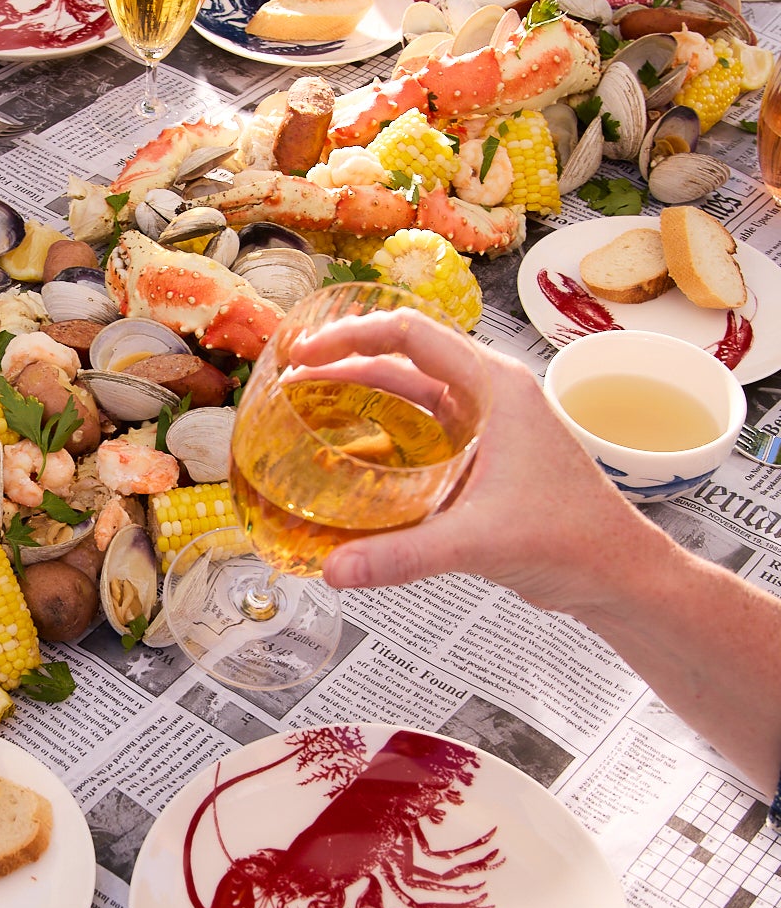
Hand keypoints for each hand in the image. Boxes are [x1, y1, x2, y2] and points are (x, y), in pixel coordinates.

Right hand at [321, 345, 651, 616]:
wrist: (618, 573)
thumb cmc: (574, 539)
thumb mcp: (480, 542)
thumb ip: (402, 556)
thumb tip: (334, 570)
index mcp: (496, 388)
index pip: (413, 335)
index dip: (351, 337)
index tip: (304, 354)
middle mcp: (489, 395)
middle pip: (404, 357)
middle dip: (343, 362)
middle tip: (290, 378)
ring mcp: (485, 424)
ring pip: (409, 392)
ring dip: (357, 395)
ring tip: (304, 407)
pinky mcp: (480, 455)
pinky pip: (418, 428)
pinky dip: (378, 432)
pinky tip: (345, 455)